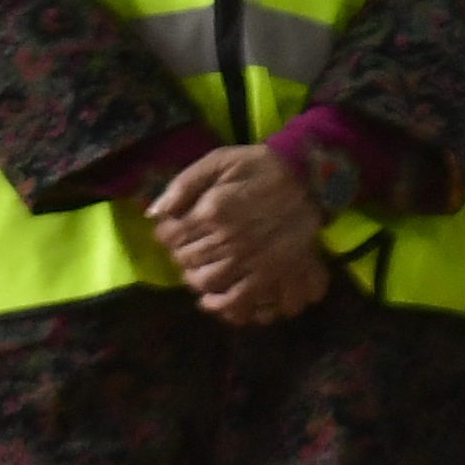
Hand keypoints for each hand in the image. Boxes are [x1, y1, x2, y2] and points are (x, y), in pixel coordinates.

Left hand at [150, 145, 327, 326]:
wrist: (310, 175)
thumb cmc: (261, 166)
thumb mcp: (220, 160)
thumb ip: (183, 184)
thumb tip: (154, 213)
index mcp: (212, 210)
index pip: (169, 235)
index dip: (167, 232)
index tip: (174, 227)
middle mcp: (228, 237)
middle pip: (185, 259)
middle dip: (181, 253)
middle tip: (190, 246)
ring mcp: (249, 257)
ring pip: (206, 281)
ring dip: (196, 277)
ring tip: (200, 268)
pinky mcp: (269, 271)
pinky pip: (237, 299)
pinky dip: (221, 303)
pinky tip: (213, 297)